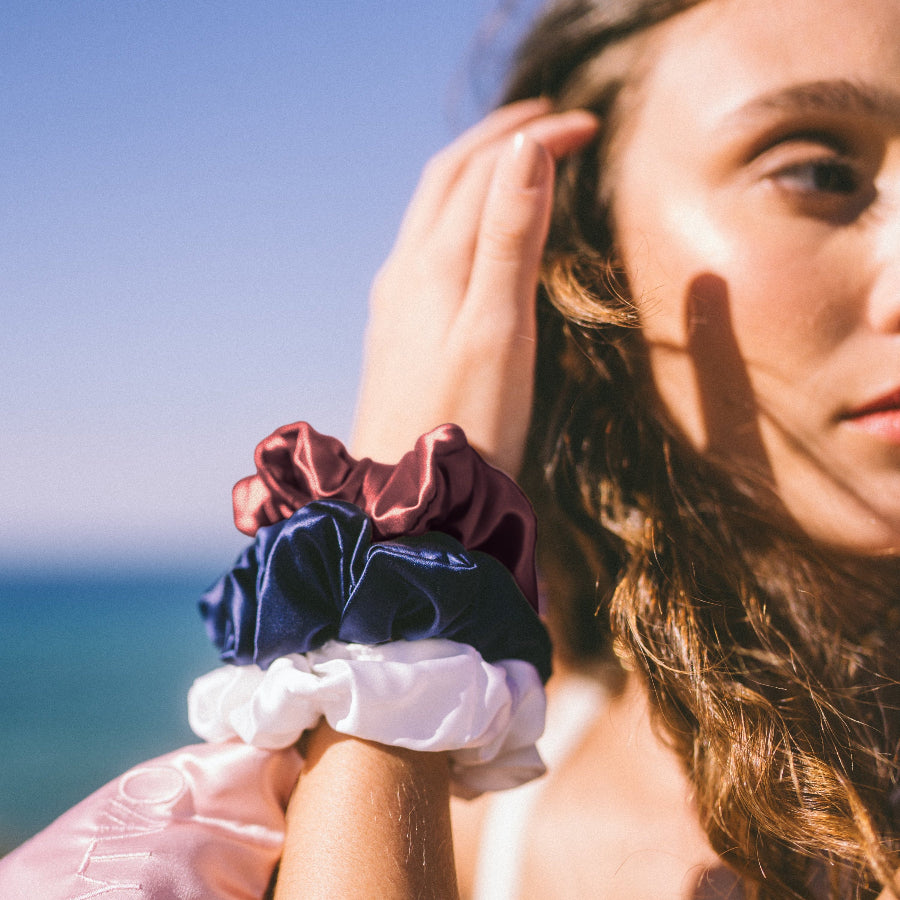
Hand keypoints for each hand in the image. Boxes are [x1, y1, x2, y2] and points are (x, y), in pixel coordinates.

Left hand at [351, 100, 597, 474]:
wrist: (404, 502)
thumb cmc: (463, 427)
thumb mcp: (498, 332)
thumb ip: (509, 242)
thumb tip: (524, 149)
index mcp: (434, 266)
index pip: (487, 174)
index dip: (537, 138)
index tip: (589, 122)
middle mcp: (405, 274)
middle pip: (447, 180)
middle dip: (497, 138)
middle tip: (549, 117)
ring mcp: (394, 303)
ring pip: (431, 212)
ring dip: (473, 172)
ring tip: (515, 158)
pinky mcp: (395, 333)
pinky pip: (424, 248)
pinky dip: (457, 215)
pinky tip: (472, 237)